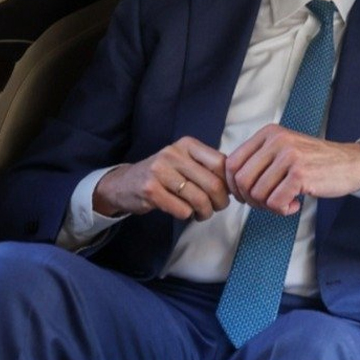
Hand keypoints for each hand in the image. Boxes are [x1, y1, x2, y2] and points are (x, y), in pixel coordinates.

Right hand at [92, 137, 229, 220]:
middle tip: (217, 208)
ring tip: (201, 213)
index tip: (229, 194)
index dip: (229, 183)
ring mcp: (160, 171)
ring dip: (205, 212)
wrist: (124, 183)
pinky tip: (183, 212)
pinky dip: (188, 215)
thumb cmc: (163, 174)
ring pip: (199, 199)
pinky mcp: (151, 190)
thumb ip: (207, 167)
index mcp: (187, 144)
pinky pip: (183, 210)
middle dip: (220, 203)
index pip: (221, 163)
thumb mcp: (184, 161)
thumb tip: (235, 184)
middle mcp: (173, 154)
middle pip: (213, 184)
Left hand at [225, 124, 359, 214]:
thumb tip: (231, 182)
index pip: (231, 163)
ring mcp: (289, 156)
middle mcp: (277, 141)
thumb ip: (259, 159)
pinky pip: (275, 202)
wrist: (351, 164)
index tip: (247, 196)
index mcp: (269, 133)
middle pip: (241, 180)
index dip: (234, 186)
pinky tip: (295, 205)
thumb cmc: (316, 162)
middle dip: (250, 200)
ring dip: (268, 207)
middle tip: (268, 203)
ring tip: (285, 203)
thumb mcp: (284, 149)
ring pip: (257, 194)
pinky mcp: (300, 174)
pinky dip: (282, 210)